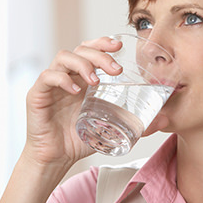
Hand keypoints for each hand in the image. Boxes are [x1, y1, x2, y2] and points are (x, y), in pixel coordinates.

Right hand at [23, 37, 122, 168]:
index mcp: (82, 79)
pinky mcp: (37, 94)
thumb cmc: (79, 141)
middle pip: (80, 49)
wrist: (56, 159)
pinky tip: (76, 91)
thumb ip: (135, 122)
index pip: (90, 50)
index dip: (103, 43)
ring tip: (96, 81)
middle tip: (115, 70)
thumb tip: (165, 120)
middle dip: (99, 55)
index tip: (119, 46)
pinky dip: (62, 79)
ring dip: (82, 64)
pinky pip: (47, 76)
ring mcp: (51, 84)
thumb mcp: (111, 127)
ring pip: (63, 57)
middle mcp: (66, 77)